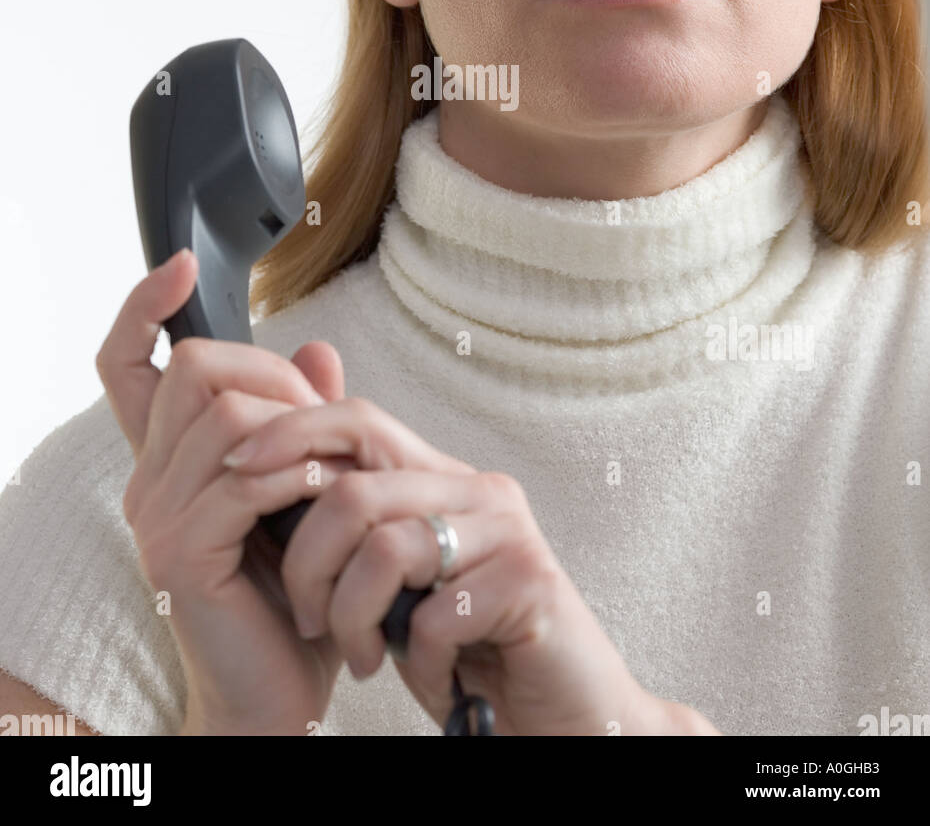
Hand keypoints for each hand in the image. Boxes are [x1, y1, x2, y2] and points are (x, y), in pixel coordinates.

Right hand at [96, 248, 355, 734]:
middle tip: (320, 424)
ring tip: (334, 470)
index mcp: (170, 461)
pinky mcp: (183, 552)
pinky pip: (244, 477)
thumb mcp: (306, 488)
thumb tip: (318, 348)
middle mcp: (148, 481)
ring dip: (296, 427)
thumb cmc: (297, 587)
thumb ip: (305, 418)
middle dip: (273, 377)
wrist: (283, 689)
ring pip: (224, 414)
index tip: (179, 266)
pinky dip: (298, 475)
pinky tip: (326, 496)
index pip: (126, 366)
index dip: (144, 308)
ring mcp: (158, 516)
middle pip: (196, 369)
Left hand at [219, 395, 719, 734]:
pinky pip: (434, 611)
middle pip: (356, 487)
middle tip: (309, 616)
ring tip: (362, 656)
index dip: (289, 434)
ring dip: (353, 618)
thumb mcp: (398, 582)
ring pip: (384, 548)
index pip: (356, 420)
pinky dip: (414, 655)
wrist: (564, 714)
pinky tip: (428, 670)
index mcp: (442, 479)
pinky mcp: (531, 582)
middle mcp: (477, 490)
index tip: (233, 467)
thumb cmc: (469, 650)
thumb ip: (357, 528)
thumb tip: (265, 475)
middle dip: (306, 561)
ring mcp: (507, 531)